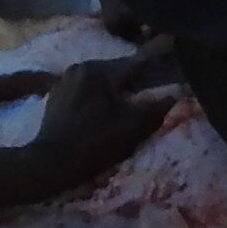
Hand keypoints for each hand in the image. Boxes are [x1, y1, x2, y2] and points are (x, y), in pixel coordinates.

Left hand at [19, 52, 182, 197]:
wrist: (51, 163)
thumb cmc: (95, 142)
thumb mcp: (133, 126)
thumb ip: (157, 108)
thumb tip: (174, 95)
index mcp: (99, 70)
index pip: (136, 64)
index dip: (156, 70)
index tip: (171, 74)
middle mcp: (80, 67)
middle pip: (117, 71)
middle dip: (135, 81)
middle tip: (152, 92)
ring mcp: (65, 80)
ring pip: (100, 80)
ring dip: (116, 89)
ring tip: (129, 103)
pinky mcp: (56, 95)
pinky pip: (85, 89)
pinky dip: (98, 96)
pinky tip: (104, 111)